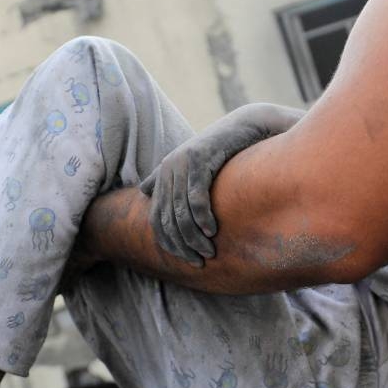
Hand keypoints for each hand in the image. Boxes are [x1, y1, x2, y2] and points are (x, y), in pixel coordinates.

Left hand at [139, 103, 304, 264]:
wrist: (243, 127)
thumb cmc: (220, 151)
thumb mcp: (189, 167)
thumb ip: (165, 179)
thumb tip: (143, 191)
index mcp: (163, 174)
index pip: (156, 218)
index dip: (168, 242)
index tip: (185, 259)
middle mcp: (167, 168)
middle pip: (168, 218)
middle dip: (182, 244)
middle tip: (199, 260)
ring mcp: (181, 162)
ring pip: (181, 212)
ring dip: (194, 236)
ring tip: (208, 251)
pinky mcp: (199, 159)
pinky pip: (196, 197)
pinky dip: (203, 217)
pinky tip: (212, 230)